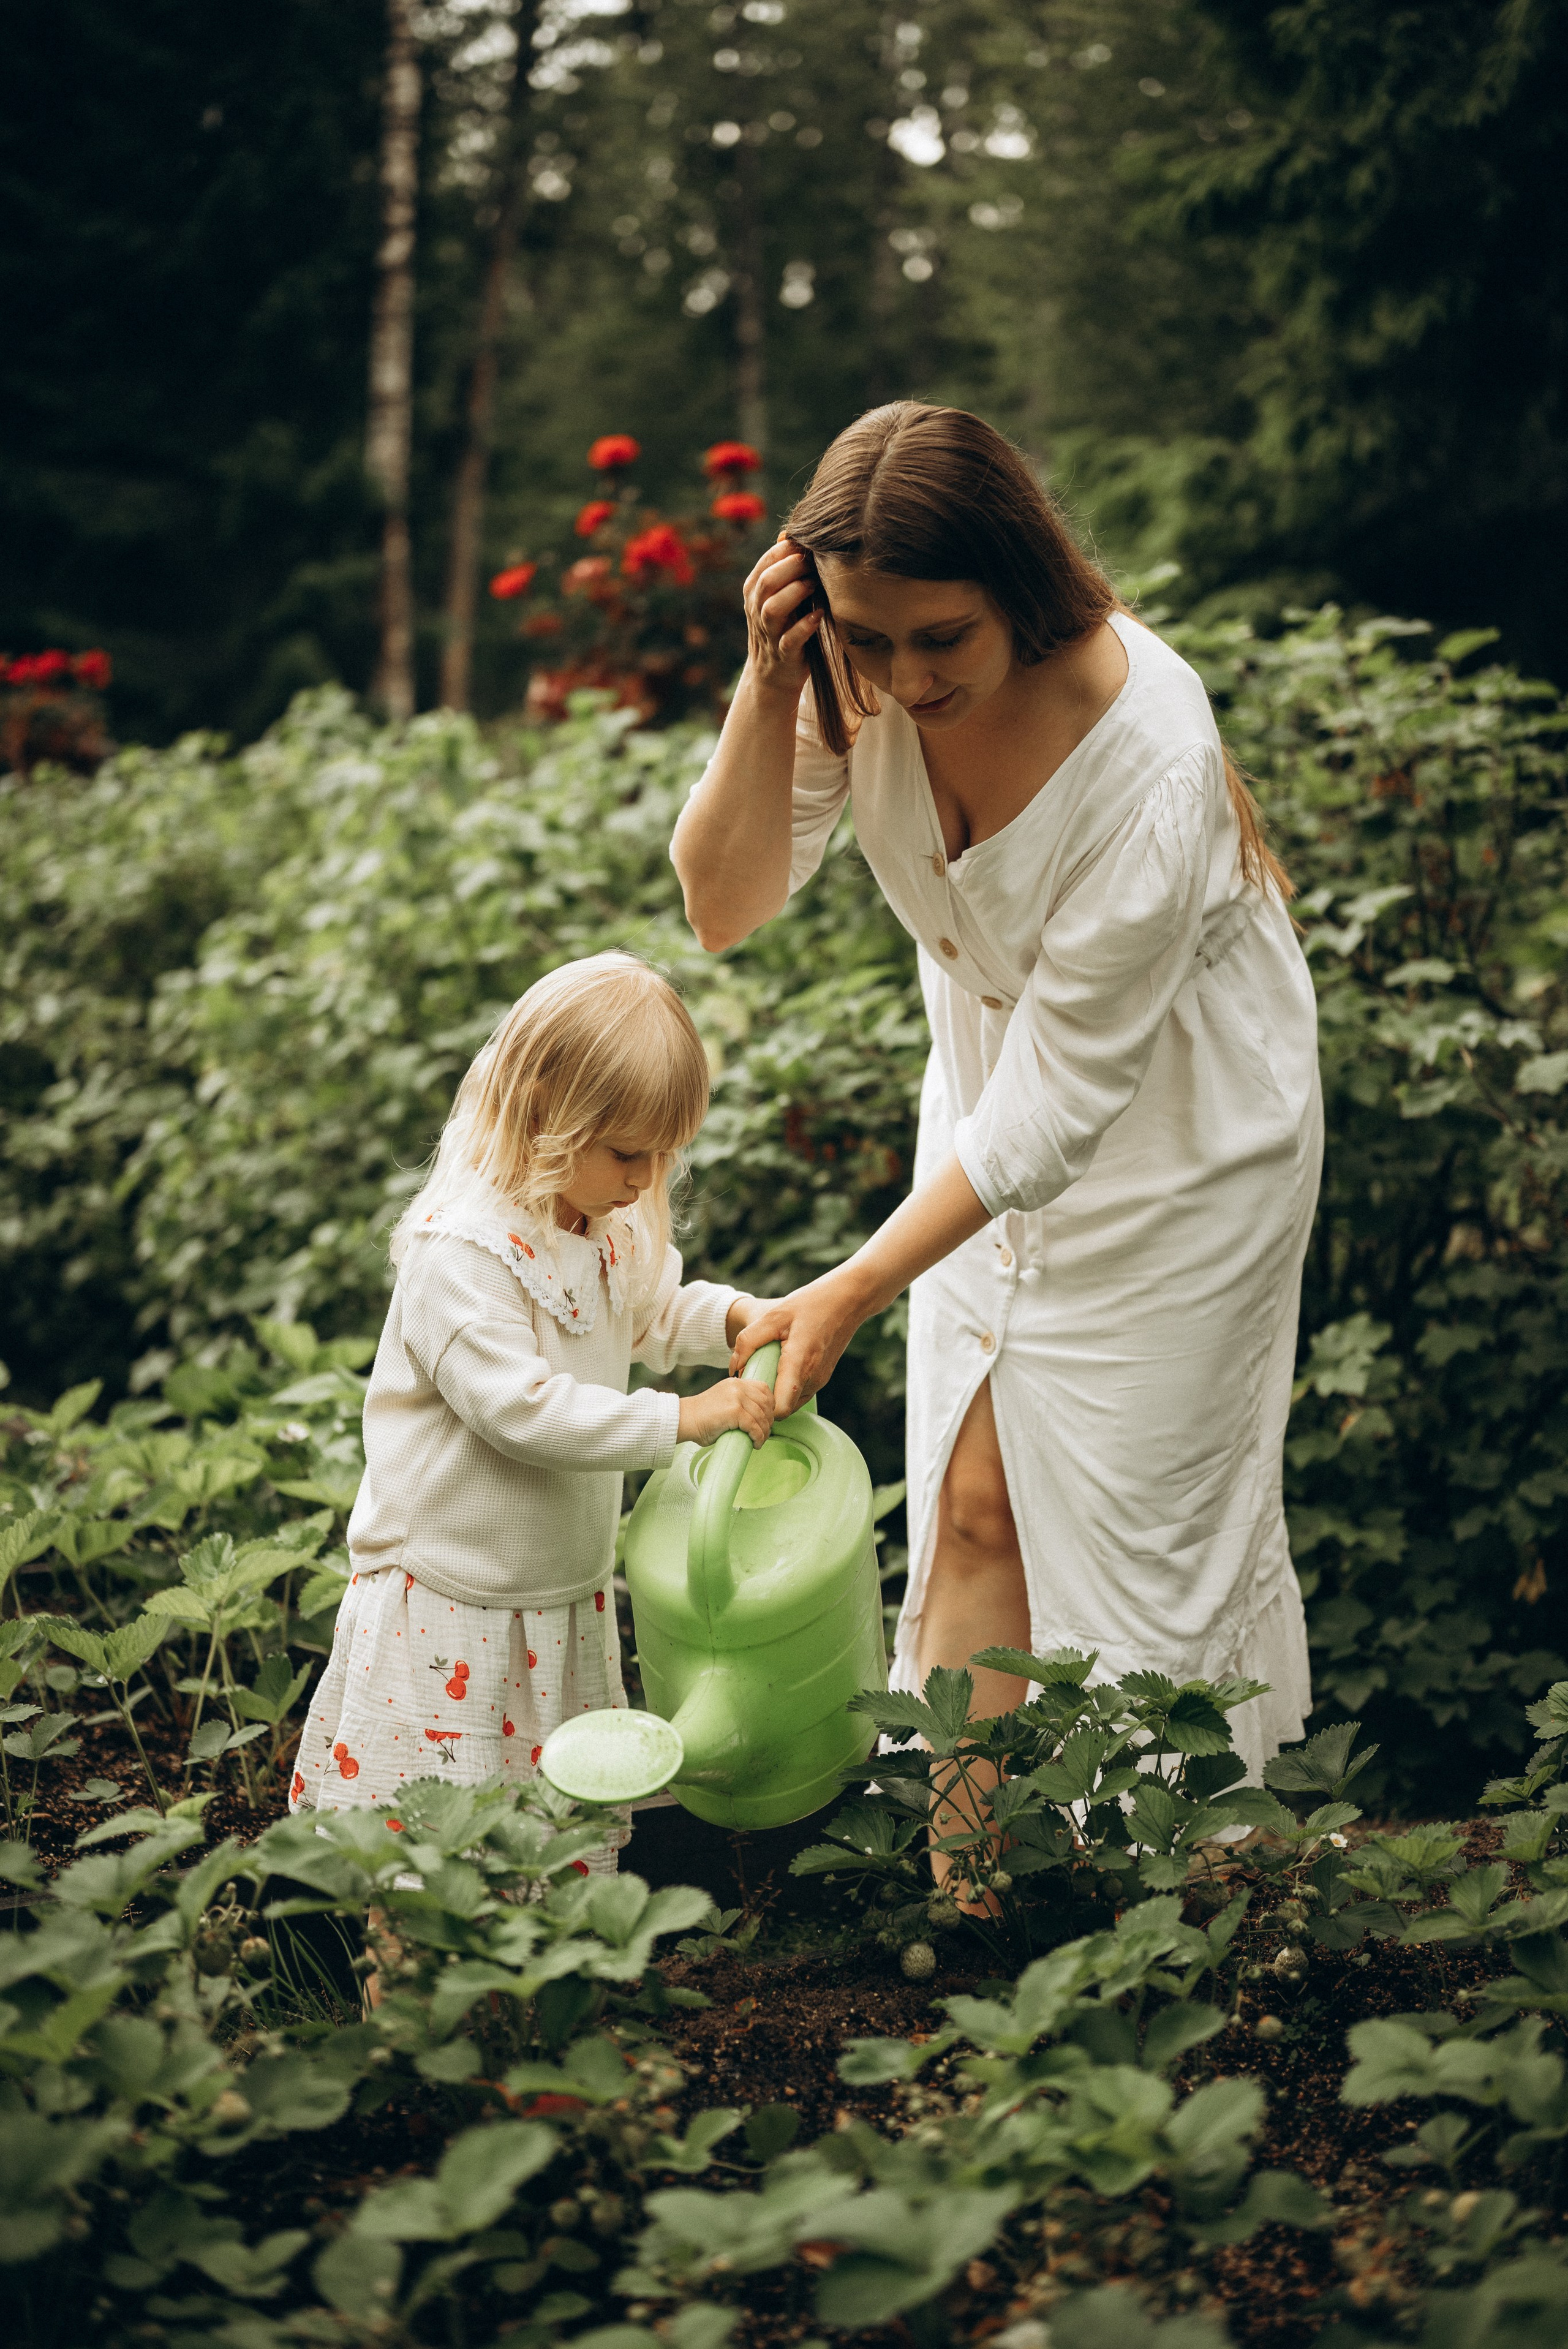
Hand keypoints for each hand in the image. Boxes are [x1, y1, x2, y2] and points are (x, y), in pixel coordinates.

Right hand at [678, 1376, 775, 1449]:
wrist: (684, 1420)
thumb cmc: (702, 1417)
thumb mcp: (724, 1401)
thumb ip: (739, 1403)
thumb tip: (758, 1417)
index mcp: (735, 1383)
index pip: (763, 1388)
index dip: (770, 1404)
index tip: (767, 1418)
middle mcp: (737, 1387)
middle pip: (766, 1403)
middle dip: (769, 1420)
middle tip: (765, 1432)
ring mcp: (736, 1398)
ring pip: (762, 1416)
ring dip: (764, 1432)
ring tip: (760, 1441)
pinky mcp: (734, 1411)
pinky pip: (754, 1426)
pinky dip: (758, 1437)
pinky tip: (755, 1444)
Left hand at [729, 1266, 872, 1417]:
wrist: (846, 1301)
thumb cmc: (810, 1304)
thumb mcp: (773, 1316)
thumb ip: (749, 1341)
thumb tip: (734, 1369)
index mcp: (800, 1363)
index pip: (779, 1409)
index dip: (761, 1406)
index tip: (750, 1390)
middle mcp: (813, 1378)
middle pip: (782, 1409)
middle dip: (765, 1399)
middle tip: (753, 1376)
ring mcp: (820, 1380)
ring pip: (791, 1403)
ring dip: (776, 1393)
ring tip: (766, 1368)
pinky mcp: (823, 1378)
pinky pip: (800, 1393)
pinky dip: (787, 1387)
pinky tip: (780, 1366)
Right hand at [742, 536, 821, 699]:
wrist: (773, 674)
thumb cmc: (783, 625)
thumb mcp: (778, 595)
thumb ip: (782, 568)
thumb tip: (789, 533)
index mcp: (754, 592)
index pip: (765, 563)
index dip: (786, 551)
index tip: (808, 544)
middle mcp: (757, 611)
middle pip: (767, 582)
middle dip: (791, 568)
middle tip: (813, 562)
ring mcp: (768, 634)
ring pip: (773, 609)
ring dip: (795, 593)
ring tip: (814, 585)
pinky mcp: (784, 655)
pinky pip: (789, 640)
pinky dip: (804, 627)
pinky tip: (818, 614)